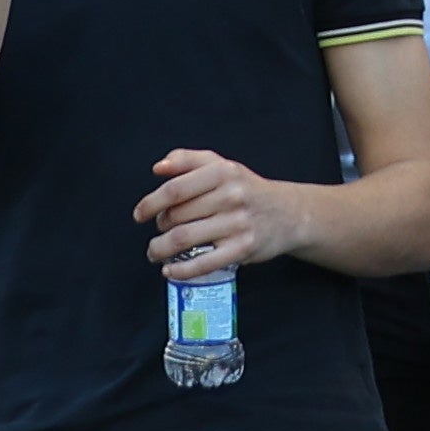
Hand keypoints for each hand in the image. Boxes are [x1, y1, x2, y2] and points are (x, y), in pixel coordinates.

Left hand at [141, 148, 317, 278]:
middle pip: (175, 216)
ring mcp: (238, 223)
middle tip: (162, 230)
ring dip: (160, 250)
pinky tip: (170, 269)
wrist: (289, 213)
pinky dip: (179, 270)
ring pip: (183, 240)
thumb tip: (158, 168)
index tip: (140, 214)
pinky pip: (201, 263)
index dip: (150, 203)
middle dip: (160, 227)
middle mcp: (232, 196)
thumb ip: (188, 161)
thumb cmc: (247, 190)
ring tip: (156, 251)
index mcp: (224, 172)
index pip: (175, 189)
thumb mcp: (223, 166)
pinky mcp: (242, 248)